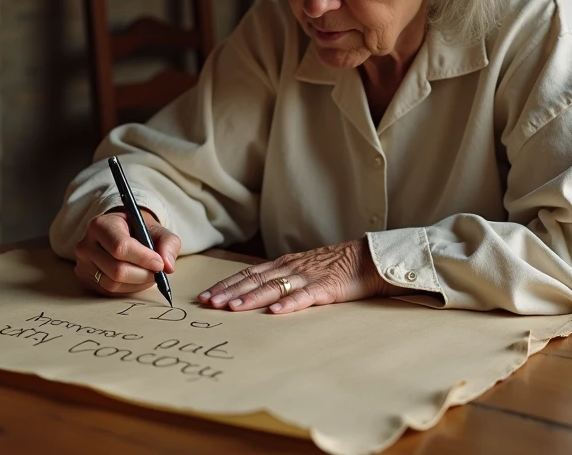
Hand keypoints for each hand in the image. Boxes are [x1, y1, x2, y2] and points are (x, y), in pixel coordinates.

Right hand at [74, 208, 181, 296]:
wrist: (120, 232)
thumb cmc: (138, 230)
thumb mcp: (157, 230)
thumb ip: (168, 243)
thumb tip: (168, 266)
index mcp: (101, 225)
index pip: (120, 247)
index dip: (143, 259)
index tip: (160, 264)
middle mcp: (86, 245)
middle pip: (117, 270)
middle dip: (143, 274)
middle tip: (158, 272)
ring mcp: (83, 264)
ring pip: (113, 284)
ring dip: (137, 284)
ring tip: (149, 275)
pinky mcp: (85, 279)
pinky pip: (109, 292)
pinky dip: (128, 288)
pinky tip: (136, 279)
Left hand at [197, 239, 393, 314]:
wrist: (367, 259)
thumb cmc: (333, 267)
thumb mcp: (301, 269)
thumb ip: (280, 279)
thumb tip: (253, 292)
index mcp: (283, 265)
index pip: (247, 274)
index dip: (225, 285)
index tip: (205, 296)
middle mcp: (290, 268)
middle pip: (254, 280)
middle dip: (229, 292)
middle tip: (208, 303)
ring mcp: (308, 277)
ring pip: (274, 287)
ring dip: (251, 297)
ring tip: (233, 307)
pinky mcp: (326, 287)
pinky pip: (305, 296)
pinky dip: (289, 304)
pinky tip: (275, 311)